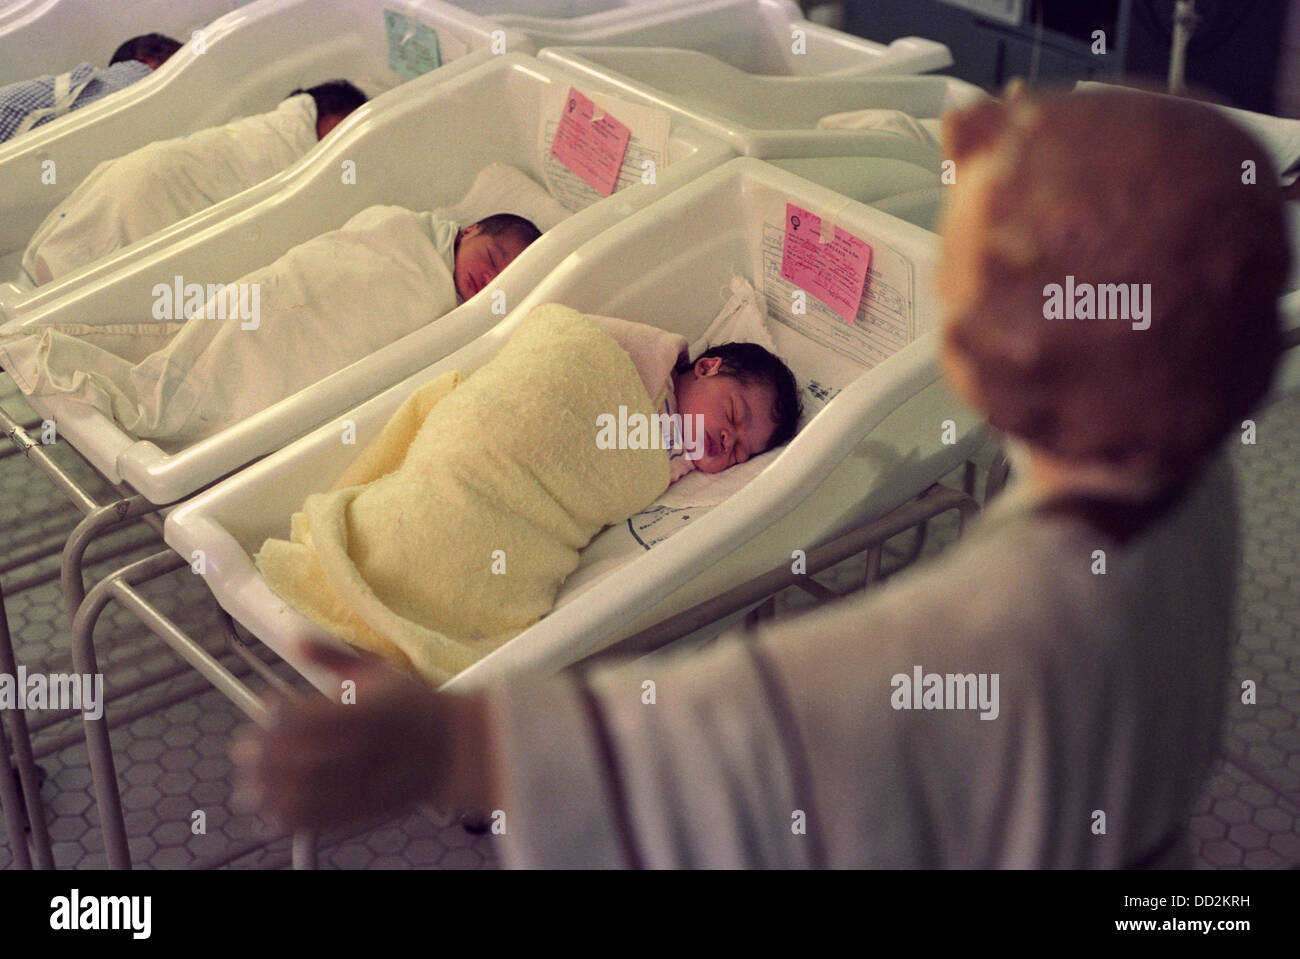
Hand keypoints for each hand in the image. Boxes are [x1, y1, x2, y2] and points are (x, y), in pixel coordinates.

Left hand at [230, 641, 491, 830]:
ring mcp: (367, 784)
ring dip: (272, 791)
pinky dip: (292, 818)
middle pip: (303, 758)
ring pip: (308, 794)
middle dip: (266, 756)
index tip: (265, 706)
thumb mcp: (379, 670)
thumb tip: (295, 641)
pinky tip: (272, 810)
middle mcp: (368, 750)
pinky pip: (322, 820)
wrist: (456, 749)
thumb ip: (332, 657)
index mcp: (373, 711)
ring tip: (250, 783)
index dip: (279, 715)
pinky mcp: (366, 809)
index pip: (313, 718)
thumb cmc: (417, 706)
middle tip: (244, 749)